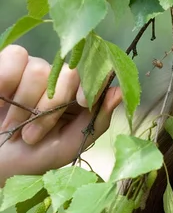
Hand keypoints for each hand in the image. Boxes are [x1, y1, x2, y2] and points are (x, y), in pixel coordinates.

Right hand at [0, 45, 121, 184]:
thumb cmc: (35, 155)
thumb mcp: (70, 144)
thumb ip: (97, 120)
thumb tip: (120, 91)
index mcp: (79, 97)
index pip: (94, 77)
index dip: (90, 85)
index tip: (82, 103)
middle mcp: (59, 80)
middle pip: (68, 74)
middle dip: (50, 108)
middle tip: (32, 136)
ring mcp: (34, 70)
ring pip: (40, 69)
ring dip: (24, 104)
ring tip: (14, 127)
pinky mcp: (8, 64)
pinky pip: (16, 56)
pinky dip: (6, 79)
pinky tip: (1, 99)